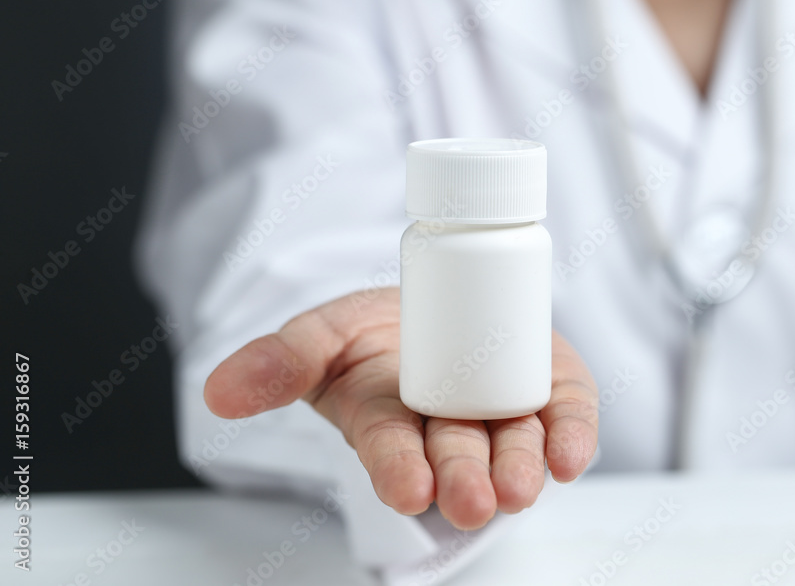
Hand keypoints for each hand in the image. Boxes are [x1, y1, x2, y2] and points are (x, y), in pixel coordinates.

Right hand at [204, 287, 598, 529]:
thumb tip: (216, 392)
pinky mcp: (548, 389)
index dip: (397, 470)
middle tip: (472, 498)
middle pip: (458, 456)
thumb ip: (277, 360)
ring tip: (520, 485)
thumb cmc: (374, 331)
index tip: (407, 487)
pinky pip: (564, 416)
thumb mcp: (320, 332)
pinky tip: (572, 455)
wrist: (435, 301)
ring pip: (513, 446)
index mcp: (387, 421)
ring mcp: (501, 411)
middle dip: (463, 480)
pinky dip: (572, 435)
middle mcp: (447, 429)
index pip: (392, 452)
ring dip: (519, 468)